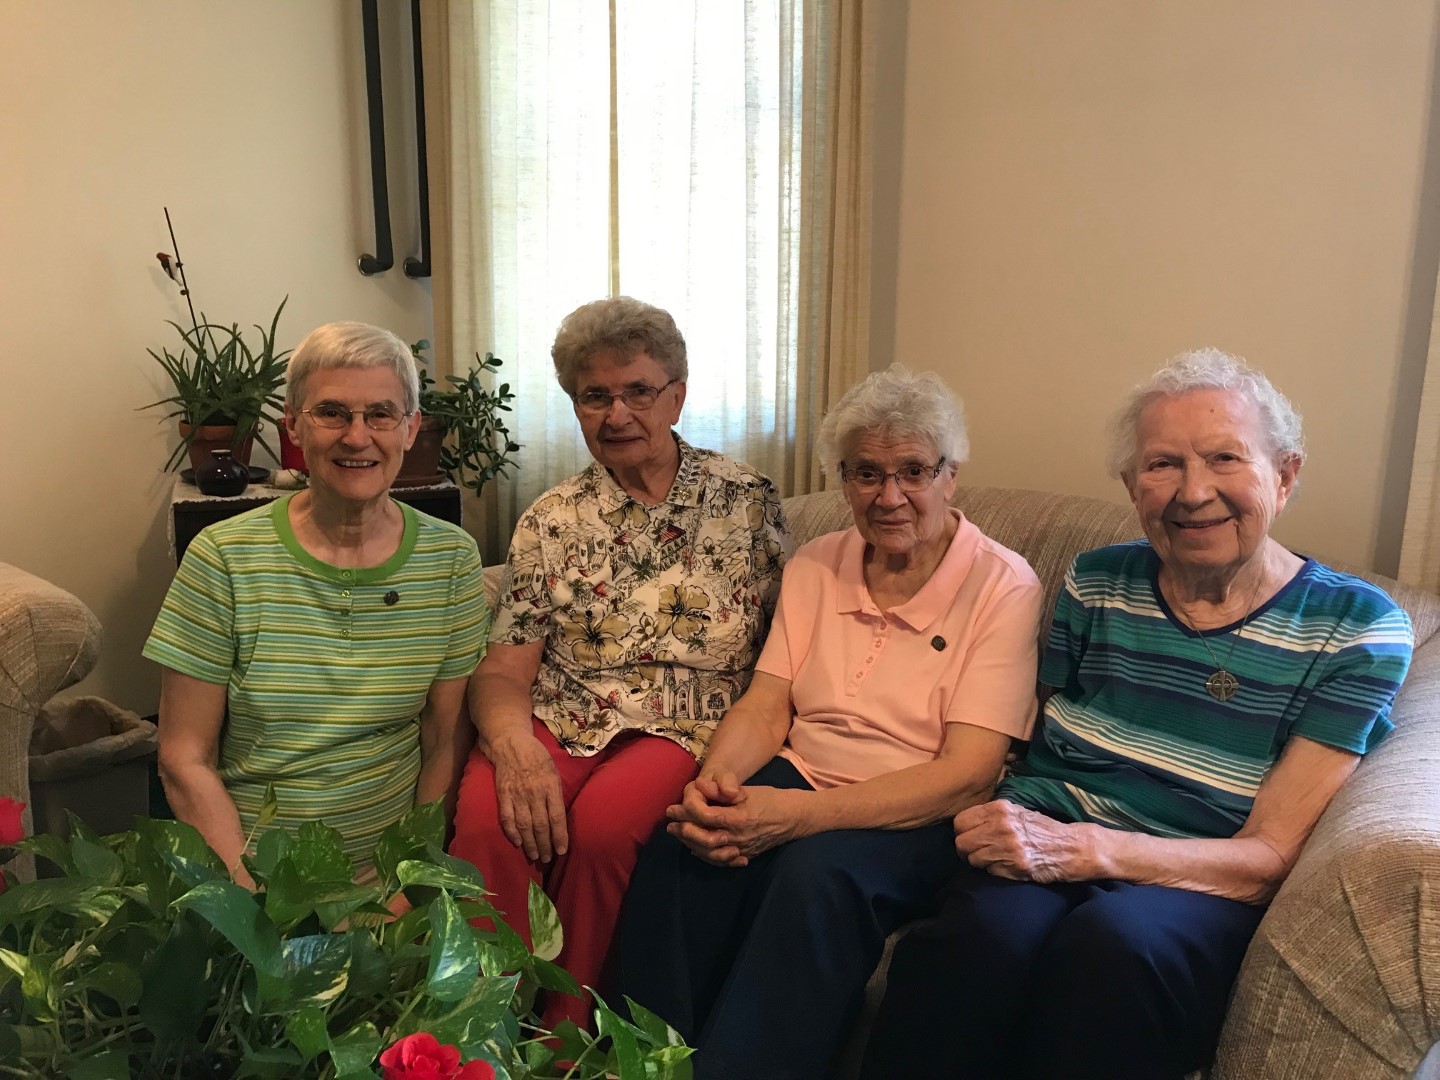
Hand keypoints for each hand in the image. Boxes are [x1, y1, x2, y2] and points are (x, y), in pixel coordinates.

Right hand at [489, 731, 566, 862]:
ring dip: (530, 844)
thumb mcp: (554, 771)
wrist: (511, 744)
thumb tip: (560, 817)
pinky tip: (517, 843)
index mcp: (550, 786)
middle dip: (545, 845)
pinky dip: (512, 833)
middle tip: (548, 858)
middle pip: (541, 825)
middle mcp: (534, 793)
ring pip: (524, 826)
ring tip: (535, 855)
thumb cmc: (537, 756)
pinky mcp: (503, 795)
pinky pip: (507, 819)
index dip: (560, 836)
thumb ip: (556, 793)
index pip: (557, 817)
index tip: (562, 851)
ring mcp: (517, 795)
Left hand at [667, 778, 802, 866]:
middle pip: (704, 839)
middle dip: (684, 832)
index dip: (686, 813)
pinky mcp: (745, 855)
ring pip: (710, 853)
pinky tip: (695, 850)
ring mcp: (742, 849)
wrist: (795, 817)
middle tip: (670, 825)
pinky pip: (721, 860)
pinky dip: (706, 856)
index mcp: (739, 818)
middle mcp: (739, 837)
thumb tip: (699, 786)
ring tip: (679, 835)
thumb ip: (722, 791)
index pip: (706, 818)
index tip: (673, 808)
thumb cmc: (772, 799)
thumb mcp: (747, 790)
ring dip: (691, 844)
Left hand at [953, 800, 1092, 883]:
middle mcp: (1001, 826)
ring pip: (972, 859)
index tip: (969, 837)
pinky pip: (989, 871)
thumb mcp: (1017, 812)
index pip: (960, 821)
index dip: (962, 832)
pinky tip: (1006, 866)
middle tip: (977, 853)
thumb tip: (965, 824)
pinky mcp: (1015, 866)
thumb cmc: (1043, 829)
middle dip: (966, 850)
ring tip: (994, 860)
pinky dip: (993, 871)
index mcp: (1000, 809)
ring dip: (979, 862)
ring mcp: (1008, 847)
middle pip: (961, 842)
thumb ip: (992, 815)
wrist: (1072, 847)